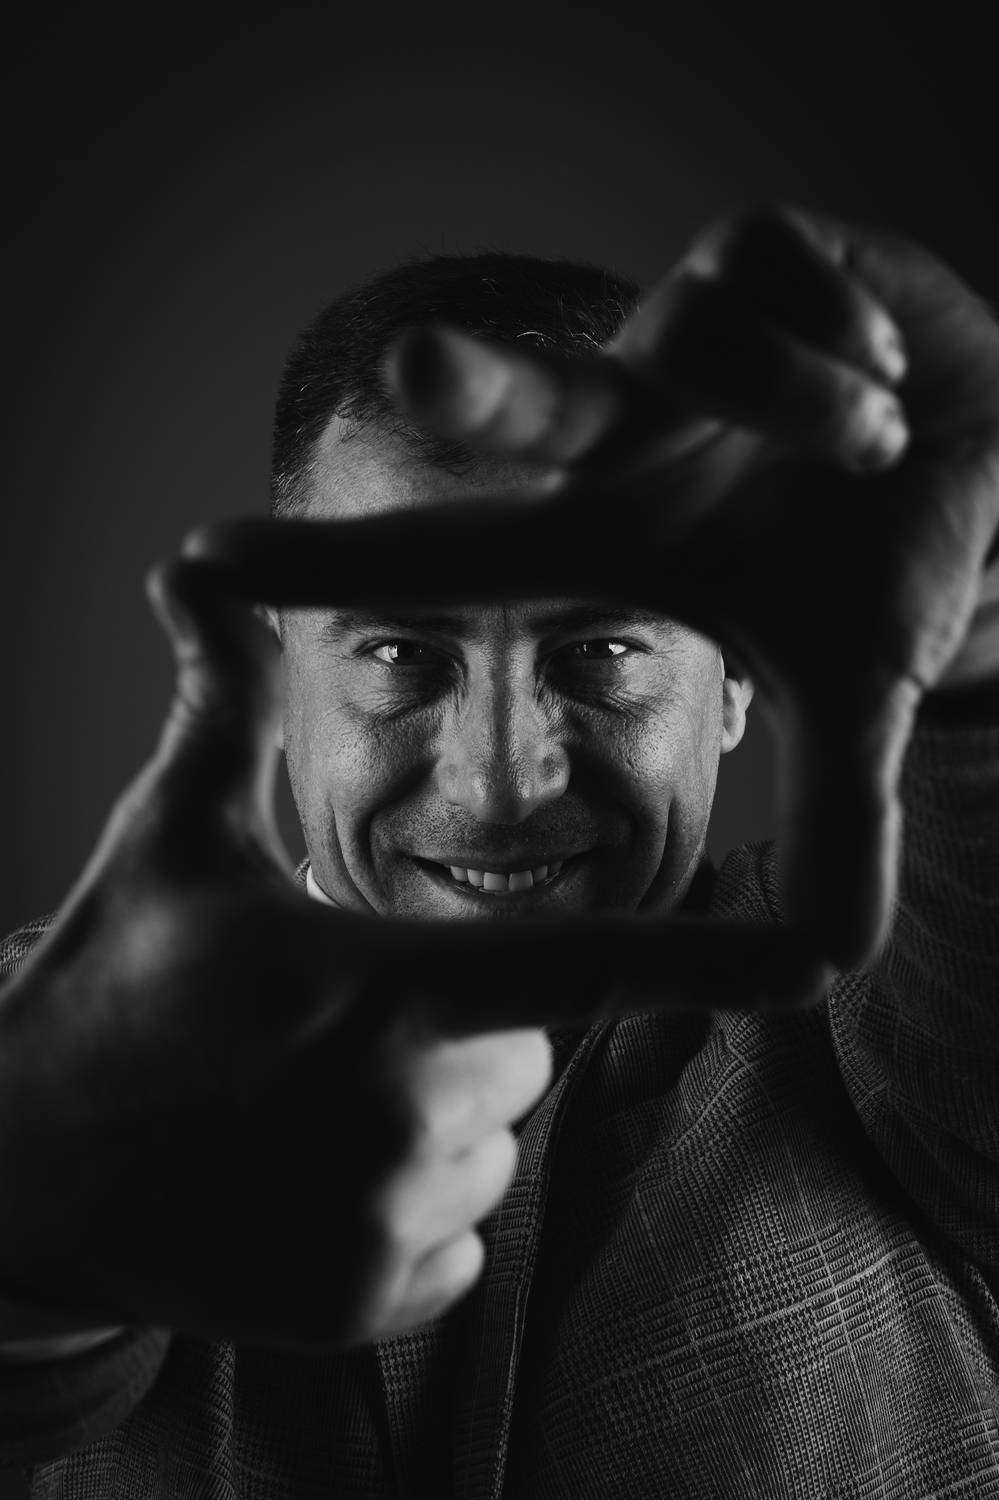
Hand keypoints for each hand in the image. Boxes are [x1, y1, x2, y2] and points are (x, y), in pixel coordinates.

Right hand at [0, 550, 822, 1351]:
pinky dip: (410, 1208)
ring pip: (492, 1145)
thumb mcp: (172, 838)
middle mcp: (397, 1114)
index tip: (814, 961)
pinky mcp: (365, 1306)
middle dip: (462, 1027)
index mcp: (374, 986)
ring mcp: (383, 1225)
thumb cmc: (111, 983)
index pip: (578, 965)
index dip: (705, 960)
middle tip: (337, 1025)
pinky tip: (308, 1174)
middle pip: (524, 1048)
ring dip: (433, 1120)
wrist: (20, 1169)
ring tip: (310, 1102)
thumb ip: (224, 706)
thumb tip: (197, 569)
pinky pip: (459, 1241)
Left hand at [195, 207, 998, 968]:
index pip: (456, 553)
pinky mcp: (758, 247)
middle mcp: (627, 425)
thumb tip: (833, 965)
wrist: (988, 449)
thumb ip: (831, 821)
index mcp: (620, 532)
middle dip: (471, 386)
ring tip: (870, 444)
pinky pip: (779, 285)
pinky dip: (844, 351)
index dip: (335, 564)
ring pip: (699, 339)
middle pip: (519, 399)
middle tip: (409, 371)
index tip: (201, 566)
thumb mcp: (852, 692)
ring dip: (807, 410)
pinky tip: (882, 379)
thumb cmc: (883, 557)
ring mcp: (680, 332)